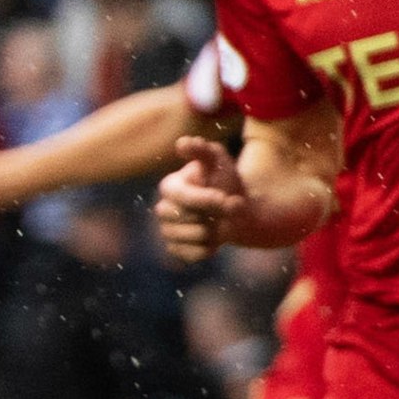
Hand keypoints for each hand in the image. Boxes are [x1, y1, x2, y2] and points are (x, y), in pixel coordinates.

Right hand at [152, 137, 246, 265]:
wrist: (236, 210)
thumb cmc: (225, 181)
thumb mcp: (218, 160)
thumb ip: (202, 150)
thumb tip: (182, 143)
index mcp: (170, 186)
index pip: (182, 196)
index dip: (205, 199)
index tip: (226, 198)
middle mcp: (163, 209)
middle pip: (186, 219)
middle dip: (213, 215)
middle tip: (229, 207)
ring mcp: (167, 231)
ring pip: (193, 237)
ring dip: (215, 231)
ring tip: (220, 222)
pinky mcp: (176, 250)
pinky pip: (192, 255)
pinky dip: (210, 248)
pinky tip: (215, 238)